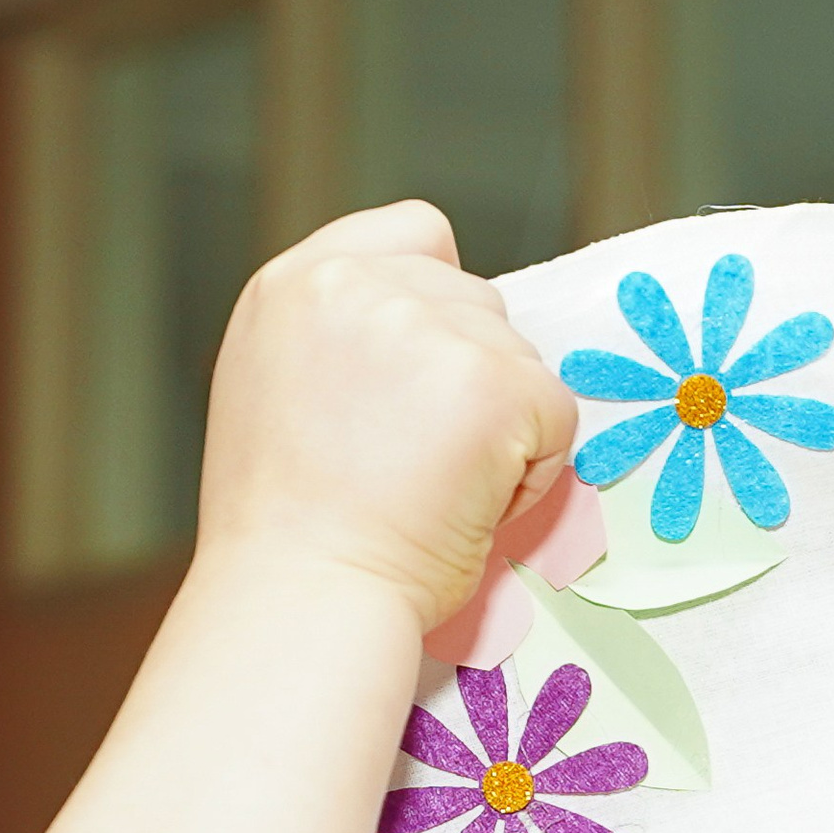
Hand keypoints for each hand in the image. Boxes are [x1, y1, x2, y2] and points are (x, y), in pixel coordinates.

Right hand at [193, 201, 580, 631]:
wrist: (302, 598)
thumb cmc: (289, 536)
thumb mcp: (278, 394)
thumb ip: (342, 339)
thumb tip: (425, 339)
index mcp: (296, 285)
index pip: (418, 234)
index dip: (440, 302)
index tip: (423, 381)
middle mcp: (357, 285)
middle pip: (478, 302)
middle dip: (470, 380)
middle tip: (413, 468)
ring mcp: (427, 326)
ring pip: (520, 358)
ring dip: (501, 429)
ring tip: (432, 494)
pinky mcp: (493, 381)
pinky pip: (554, 414)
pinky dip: (533, 472)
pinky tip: (469, 507)